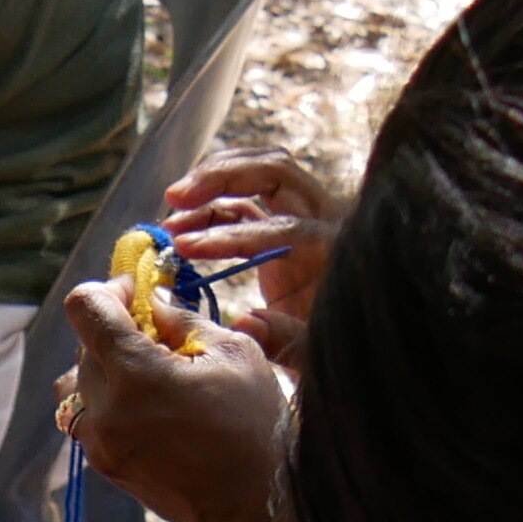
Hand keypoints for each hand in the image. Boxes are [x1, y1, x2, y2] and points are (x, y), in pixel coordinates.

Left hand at [54, 283, 289, 521]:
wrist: (258, 504)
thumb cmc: (255, 424)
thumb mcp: (232, 352)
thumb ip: (181, 319)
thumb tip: (151, 302)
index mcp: (136, 375)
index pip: (84, 308)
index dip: (108, 290)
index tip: (135, 294)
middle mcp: (106, 409)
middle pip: (84, 345)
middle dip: (115, 331)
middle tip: (159, 336)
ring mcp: (100, 443)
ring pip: (78, 383)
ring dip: (107, 368)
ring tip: (151, 377)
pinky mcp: (104, 465)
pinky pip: (89, 417)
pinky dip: (110, 400)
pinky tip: (152, 408)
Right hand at [158, 145, 343, 333]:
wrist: (350, 335)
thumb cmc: (330, 345)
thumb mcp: (310, 351)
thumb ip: (282, 339)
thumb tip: (246, 323)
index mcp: (334, 251)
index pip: (283, 228)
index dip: (232, 236)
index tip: (186, 248)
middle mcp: (324, 218)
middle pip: (275, 171)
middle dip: (221, 177)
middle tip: (174, 197)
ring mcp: (304, 213)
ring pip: (260, 169)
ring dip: (214, 177)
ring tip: (172, 203)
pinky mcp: (284, 219)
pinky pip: (248, 196)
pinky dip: (213, 202)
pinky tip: (182, 224)